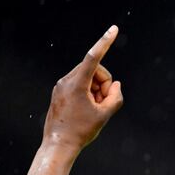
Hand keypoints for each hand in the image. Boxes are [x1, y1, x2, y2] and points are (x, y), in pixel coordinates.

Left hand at [43, 25, 123, 149]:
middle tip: (104, 104)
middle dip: (105, 85)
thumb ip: (116, 96)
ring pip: (89, 78)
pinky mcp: (60, 91)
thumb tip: (115, 85)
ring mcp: (62, 85)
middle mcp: (66, 80)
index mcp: (77, 83)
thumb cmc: (81, 131)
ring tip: (94, 110)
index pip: (94, 57)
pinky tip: (87, 110)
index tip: (113, 29)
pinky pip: (80, 85)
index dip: (105, 42)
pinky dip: (89, 94)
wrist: (58, 145)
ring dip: (97, 91)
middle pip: (96, 71)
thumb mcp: (105, 114)